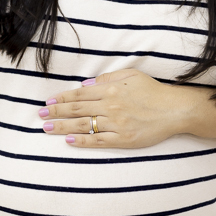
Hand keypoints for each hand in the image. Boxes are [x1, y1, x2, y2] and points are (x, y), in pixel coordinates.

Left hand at [38, 69, 189, 148]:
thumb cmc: (153, 91)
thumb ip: (107, 78)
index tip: (48, 102)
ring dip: (63, 127)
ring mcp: (117, 123)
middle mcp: (111, 106)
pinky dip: (82, 141)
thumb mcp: (131, 75)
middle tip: (40, 116)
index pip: (80, 94)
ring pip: (83, 125)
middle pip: (77, 109)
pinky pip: (98, 140)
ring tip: (47, 128)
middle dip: (56, 112)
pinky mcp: (123, 139)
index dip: (62, 98)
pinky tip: (69, 141)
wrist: (175, 110)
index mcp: (111, 89)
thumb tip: (85, 84)